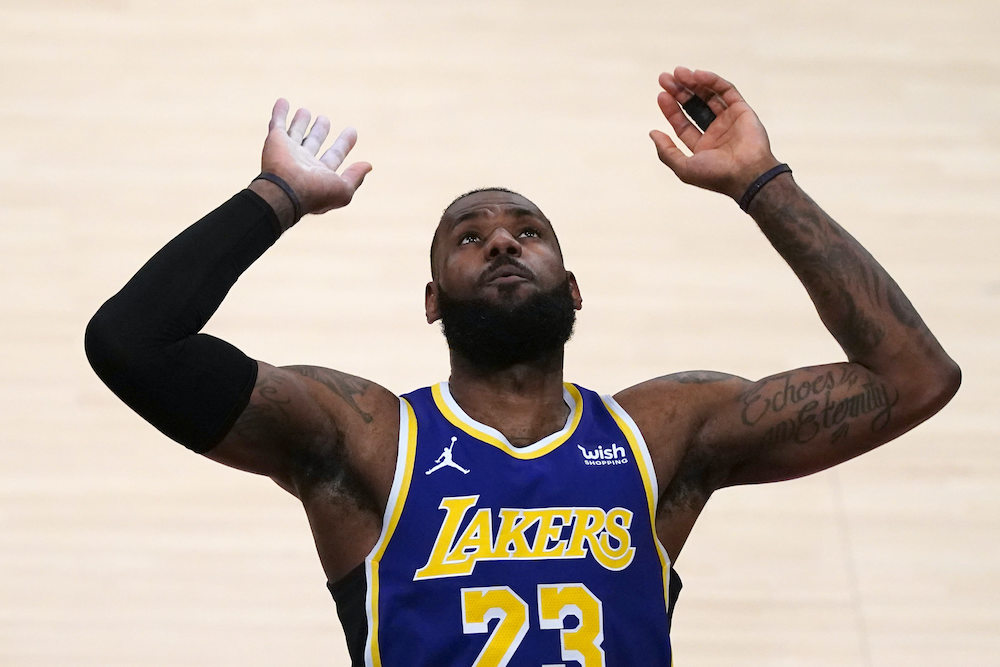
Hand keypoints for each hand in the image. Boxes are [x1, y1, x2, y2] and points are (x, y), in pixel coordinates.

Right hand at [260, 99, 371, 215]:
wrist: (286, 191)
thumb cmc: (316, 192)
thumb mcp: (343, 190)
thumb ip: (355, 177)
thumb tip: (368, 165)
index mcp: (320, 174)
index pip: (334, 155)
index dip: (344, 143)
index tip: (352, 131)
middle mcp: (304, 163)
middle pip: (313, 142)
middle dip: (319, 131)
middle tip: (324, 119)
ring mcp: (288, 152)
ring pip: (295, 133)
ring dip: (300, 122)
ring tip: (305, 111)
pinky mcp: (275, 141)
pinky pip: (277, 123)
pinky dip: (280, 112)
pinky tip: (283, 101)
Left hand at [650, 67, 779, 200]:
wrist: (746, 173)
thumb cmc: (715, 175)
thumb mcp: (683, 168)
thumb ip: (666, 151)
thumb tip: (652, 132)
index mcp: (703, 147)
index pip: (682, 124)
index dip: (671, 109)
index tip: (660, 95)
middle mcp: (716, 132)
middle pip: (693, 106)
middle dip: (679, 91)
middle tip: (664, 77)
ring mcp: (730, 120)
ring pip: (709, 95)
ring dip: (693, 82)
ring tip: (678, 72)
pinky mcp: (742, 110)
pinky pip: (726, 90)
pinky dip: (712, 81)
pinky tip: (697, 75)